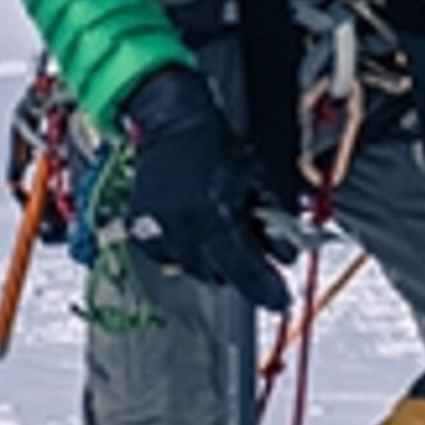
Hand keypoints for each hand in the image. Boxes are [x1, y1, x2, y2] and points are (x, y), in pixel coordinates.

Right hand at [120, 69, 289, 310]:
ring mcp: (156, 232)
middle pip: (219, 275)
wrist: (173, 124)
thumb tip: (284, 256)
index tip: (280, 300)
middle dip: (238, 266)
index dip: (266, 289)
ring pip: (194, 268)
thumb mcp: (255, 183)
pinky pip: (170, 257)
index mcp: (211, 215)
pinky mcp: (139, 231)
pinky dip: (186, 248)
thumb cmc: (214, 146)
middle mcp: (181, 228)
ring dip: (211, 258)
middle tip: (246, 242)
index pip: (245, 270)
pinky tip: (192, 222)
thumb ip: (271, 224)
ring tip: (215, 224)